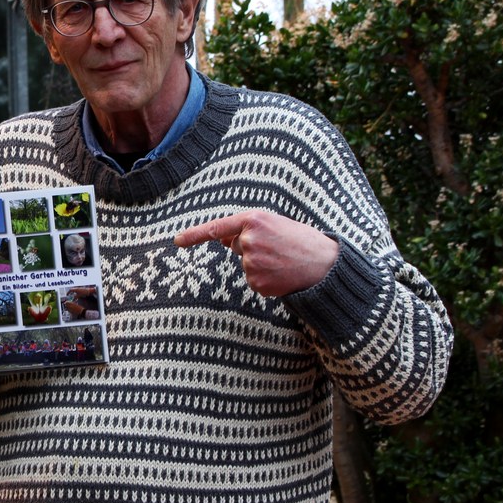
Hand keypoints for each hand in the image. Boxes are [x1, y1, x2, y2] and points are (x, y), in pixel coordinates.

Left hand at [174, 210, 338, 296]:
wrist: (325, 265)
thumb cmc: (302, 241)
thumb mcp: (275, 224)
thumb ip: (248, 229)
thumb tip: (224, 240)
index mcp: (254, 220)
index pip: (217, 227)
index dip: (194, 235)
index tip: (177, 241)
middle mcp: (249, 240)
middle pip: (236, 246)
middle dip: (252, 247)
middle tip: (279, 247)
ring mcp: (252, 263)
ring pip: (246, 264)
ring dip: (261, 264)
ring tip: (284, 260)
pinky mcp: (256, 282)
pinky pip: (253, 280)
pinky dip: (266, 278)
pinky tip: (282, 273)